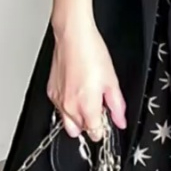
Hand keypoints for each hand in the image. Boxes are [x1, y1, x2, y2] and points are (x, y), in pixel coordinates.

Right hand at [47, 18, 126, 140]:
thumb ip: (117, 106)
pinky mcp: (50, 92)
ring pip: (67, 122)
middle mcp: (69, 106)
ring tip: (87, 97)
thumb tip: (120, 121)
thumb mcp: (112, 81)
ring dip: (77, 116)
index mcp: (86, 106)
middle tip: (97, 108)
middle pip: (79, 131)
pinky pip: (59, 108)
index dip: (103, 128)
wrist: (73, 37)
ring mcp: (57, 100)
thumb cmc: (92, 54)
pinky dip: (68, 105)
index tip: (106, 119)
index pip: (94, 133)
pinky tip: (77, 90)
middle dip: (89, 124)